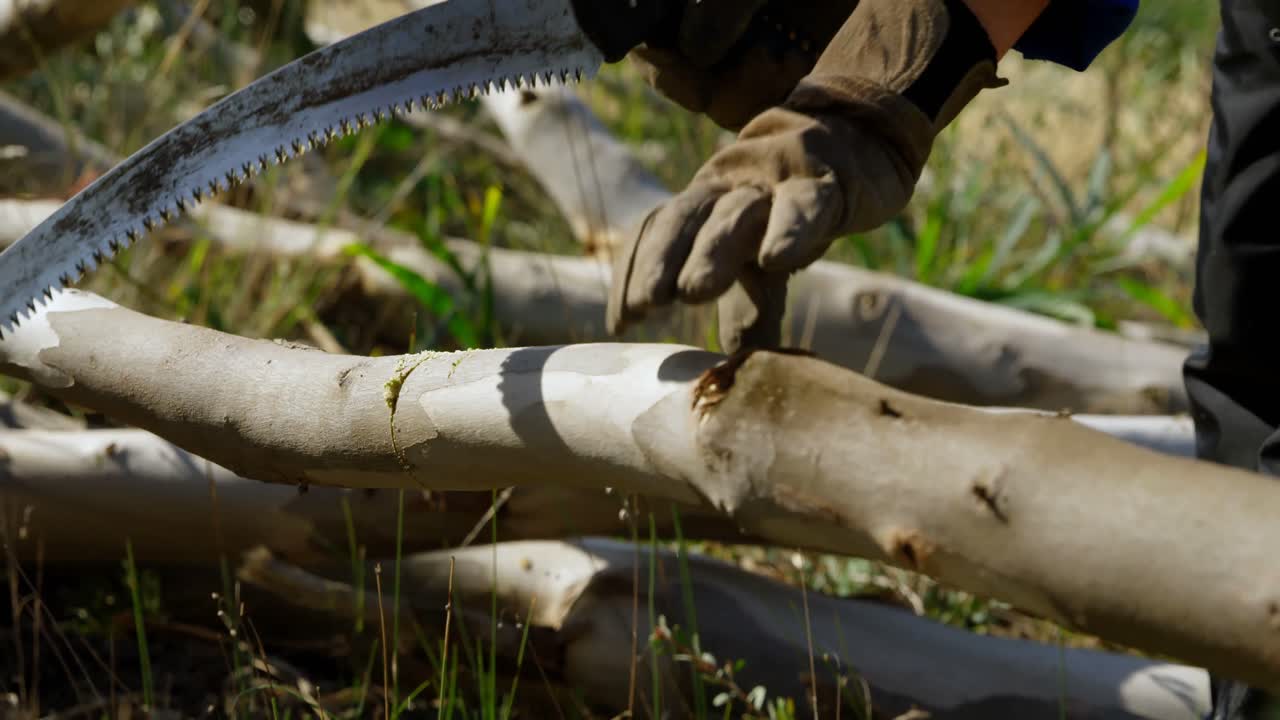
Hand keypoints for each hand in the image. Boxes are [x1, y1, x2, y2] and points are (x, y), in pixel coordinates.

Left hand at [608, 0, 1007, 351]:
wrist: (858, 148)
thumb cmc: (794, 216)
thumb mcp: (763, 264)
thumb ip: (747, 313)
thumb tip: (729, 374)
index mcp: (704, 204)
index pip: (658, 231)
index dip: (635, 272)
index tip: (623, 322)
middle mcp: (731, 188)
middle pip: (686, 217)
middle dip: (661, 259)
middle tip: (648, 304)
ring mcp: (776, 182)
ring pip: (737, 211)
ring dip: (712, 250)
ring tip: (694, 291)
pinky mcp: (826, 185)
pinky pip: (804, 204)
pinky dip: (789, 229)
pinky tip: (776, 259)